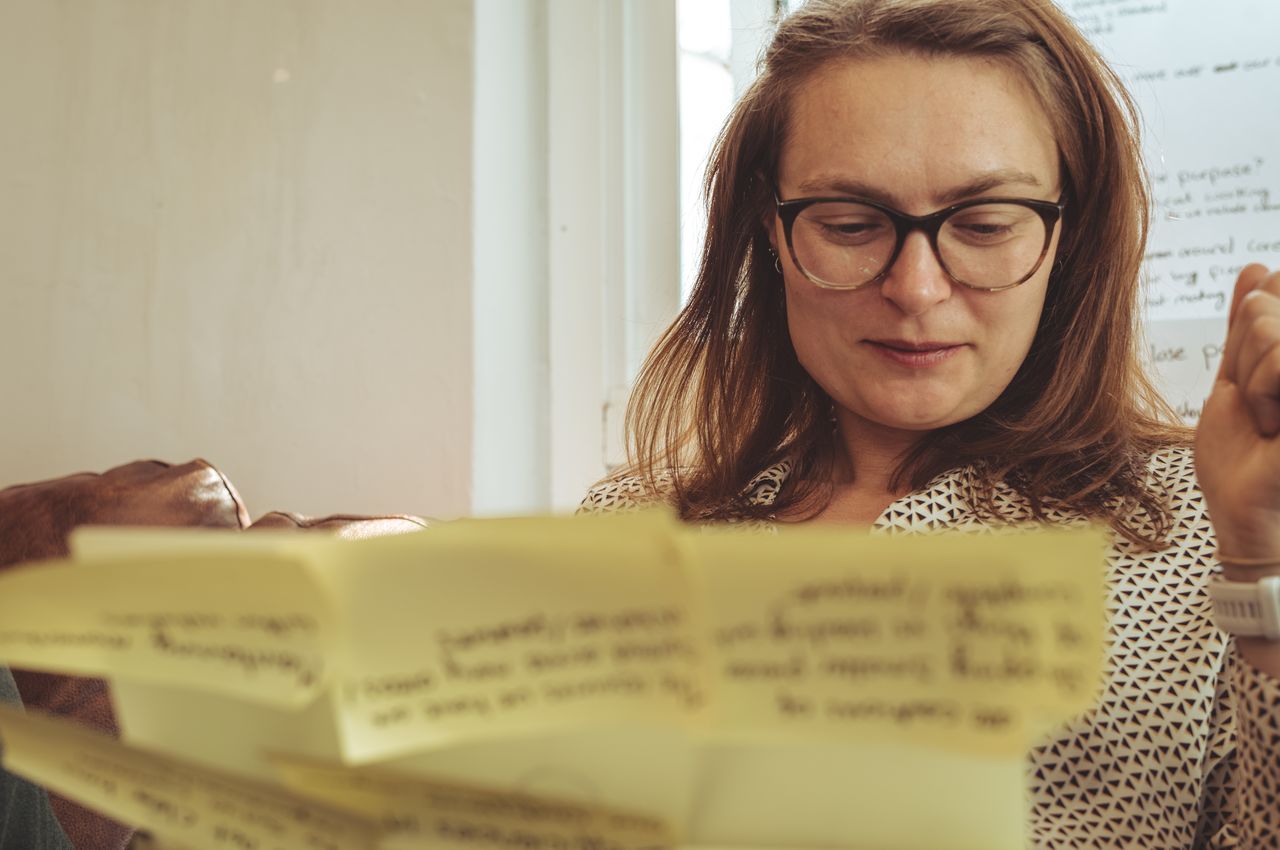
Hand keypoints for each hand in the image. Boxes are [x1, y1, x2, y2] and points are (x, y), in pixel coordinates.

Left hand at [1195, 264, 1279, 560]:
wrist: (1248, 511)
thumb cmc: (1243, 453)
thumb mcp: (1237, 377)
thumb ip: (1248, 326)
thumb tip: (1257, 269)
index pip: (1268, 295)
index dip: (1246, 337)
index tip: (1254, 383)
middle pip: (1264, 308)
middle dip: (1243, 359)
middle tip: (1260, 406)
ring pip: (1268, 329)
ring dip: (1251, 380)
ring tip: (1268, 418)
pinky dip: (1261, 391)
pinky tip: (1273, 426)